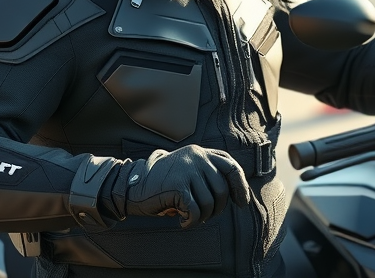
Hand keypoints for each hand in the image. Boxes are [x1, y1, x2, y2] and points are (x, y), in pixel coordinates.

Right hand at [119, 145, 249, 228]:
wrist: (133, 185)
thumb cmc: (163, 183)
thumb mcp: (188, 170)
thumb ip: (208, 174)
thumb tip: (236, 193)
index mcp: (202, 153)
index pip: (231, 167)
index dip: (240, 186)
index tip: (241, 202)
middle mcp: (197, 157)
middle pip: (222, 189)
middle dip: (218, 208)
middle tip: (207, 216)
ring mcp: (187, 170)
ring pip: (210, 203)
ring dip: (203, 217)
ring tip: (191, 218)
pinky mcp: (178, 186)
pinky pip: (195, 211)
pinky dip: (192, 222)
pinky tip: (183, 222)